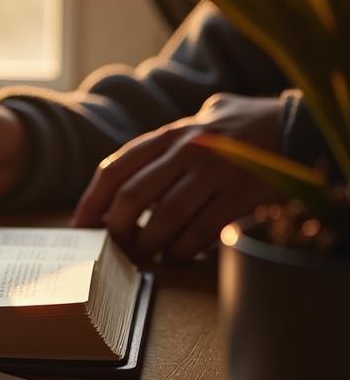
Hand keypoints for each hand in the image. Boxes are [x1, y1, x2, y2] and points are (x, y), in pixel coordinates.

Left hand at [72, 94, 285, 261]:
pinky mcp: (241, 194)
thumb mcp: (200, 121)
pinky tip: (176, 258)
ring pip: (163, 218)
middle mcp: (187, 150)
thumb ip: (165, 143)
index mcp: (170, 134)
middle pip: (131, 197)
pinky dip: (182, 250)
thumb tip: (125, 175)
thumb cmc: (242, 128)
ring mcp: (215, 172)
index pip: (116, 169)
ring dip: (148, 245)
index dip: (92, 201)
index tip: (80, 227)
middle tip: (116, 249)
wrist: (298, 126)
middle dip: (117, 230)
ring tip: (146, 256)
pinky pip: (200, 231)